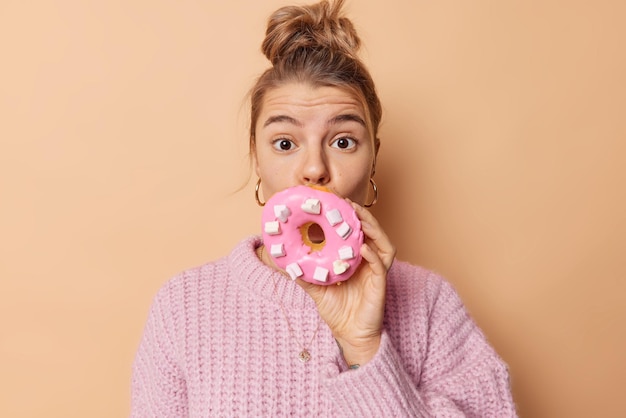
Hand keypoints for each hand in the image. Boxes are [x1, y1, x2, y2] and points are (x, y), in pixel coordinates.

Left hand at [297, 201, 395, 366]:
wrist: (350, 336)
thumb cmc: (337, 312)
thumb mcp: (316, 289)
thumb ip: (303, 274)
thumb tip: (282, 263)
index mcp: (357, 260)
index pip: (358, 233)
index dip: (351, 217)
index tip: (338, 202)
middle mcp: (370, 263)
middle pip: (374, 233)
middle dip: (363, 216)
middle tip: (348, 203)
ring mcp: (377, 273)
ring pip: (383, 244)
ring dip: (373, 228)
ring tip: (359, 216)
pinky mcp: (380, 284)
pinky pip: (381, 265)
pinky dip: (373, 254)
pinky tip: (362, 246)